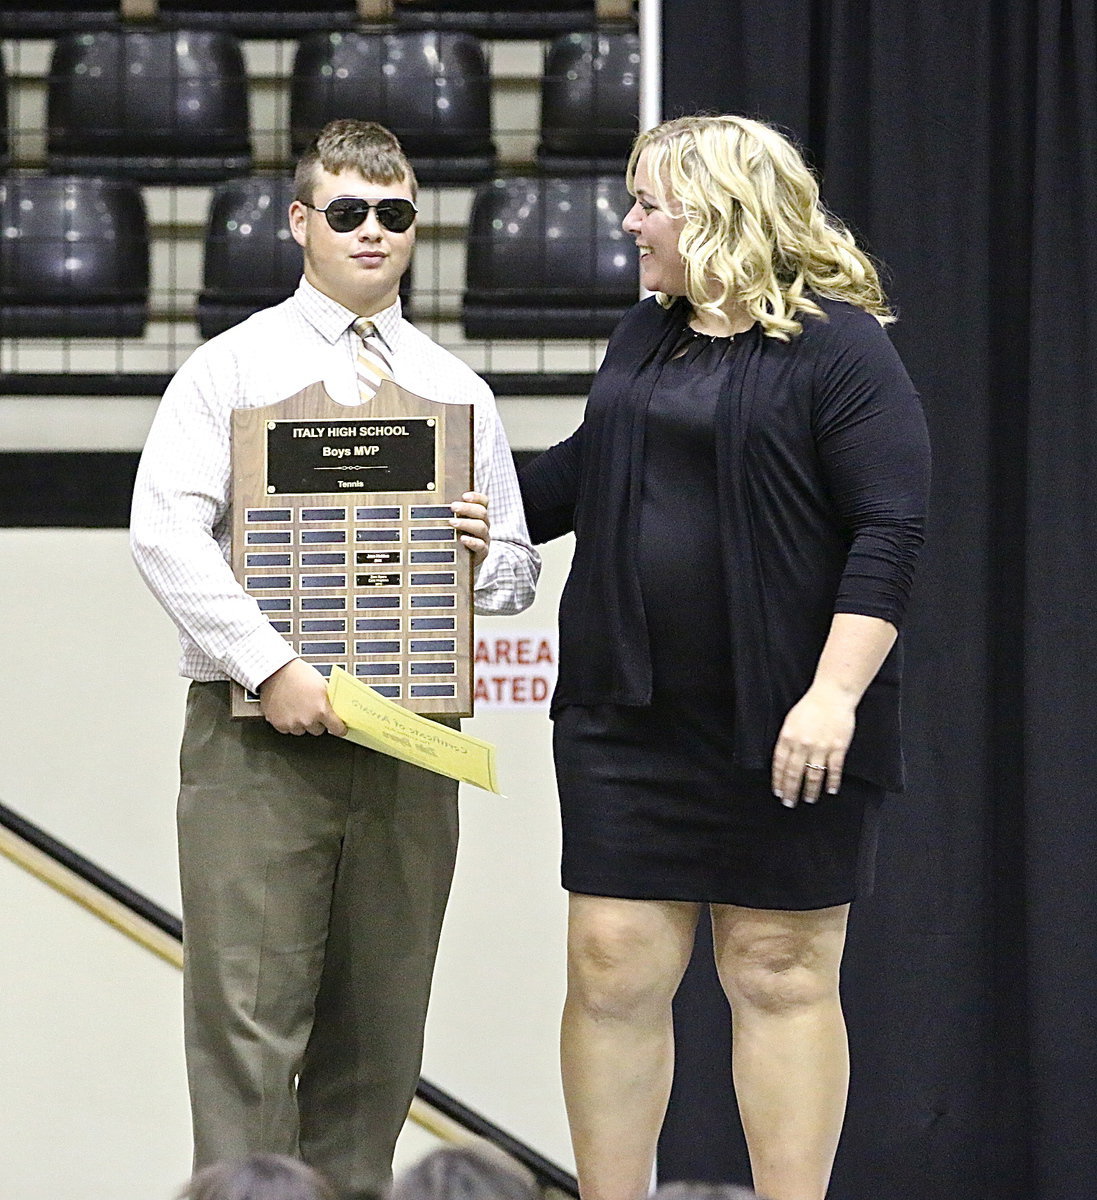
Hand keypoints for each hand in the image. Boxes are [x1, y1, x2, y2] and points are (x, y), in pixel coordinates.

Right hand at [258, 659, 347, 736]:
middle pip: (318, 730)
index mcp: (321, 710)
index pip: (337, 729)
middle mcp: (307, 720)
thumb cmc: (298, 674)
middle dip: (317, 722)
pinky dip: (288, 722)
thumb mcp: (322, 685)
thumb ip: (329, 702)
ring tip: (298, 707)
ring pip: (302, 730)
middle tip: (313, 710)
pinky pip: (287, 729)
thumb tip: (335, 711)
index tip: (339, 728)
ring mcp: (292, 724)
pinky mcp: (279, 724)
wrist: (276, 670)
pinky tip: (288, 709)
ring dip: (302, 723)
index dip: (339, 728)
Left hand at [450, 491, 489, 574]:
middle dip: (467, 508)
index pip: (483, 502)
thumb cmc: (455, 539)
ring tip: (452, 522)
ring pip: (481, 527)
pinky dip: (472, 541)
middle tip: (453, 507)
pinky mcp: (482, 552)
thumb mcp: (454, 524)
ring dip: (466, 523)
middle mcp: (483, 525)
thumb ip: (448, 514)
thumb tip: (427, 503)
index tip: (464, 496)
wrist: (462, 562)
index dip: (476, 497)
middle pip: (482, 513)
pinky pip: (481, 546)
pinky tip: (462, 539)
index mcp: (478, 516)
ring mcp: (484, 539)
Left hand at [771, 682, 855, 806]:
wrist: (832, 696)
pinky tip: (830, 790)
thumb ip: (786, 741)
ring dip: (810, 790)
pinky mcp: (837, 748)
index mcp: (788, 737)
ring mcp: (821, 747)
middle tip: (789, 803)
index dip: (778, 780)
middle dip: (791, 790)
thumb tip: (783, 761)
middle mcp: (802, 744)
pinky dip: (832, 781)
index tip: (778, 792)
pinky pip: (834, 770)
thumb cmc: (810, 706)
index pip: (780, 764)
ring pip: (813, 775)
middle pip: (794, 773)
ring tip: (808, 799)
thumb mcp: (790, 721)